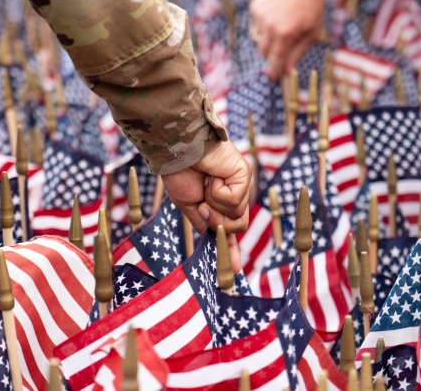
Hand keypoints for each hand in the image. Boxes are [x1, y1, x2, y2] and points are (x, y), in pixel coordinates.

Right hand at [161, 140, 250, 271]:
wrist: (176, 151)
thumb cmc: (179, 174)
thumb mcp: (190, 207)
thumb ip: (206, 225)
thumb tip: (220, 245)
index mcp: (220, 203)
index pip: (230, 229)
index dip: (232, 249)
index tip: (236, 270)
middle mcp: (234, 194)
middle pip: (236, 226)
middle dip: (217, 221)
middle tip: (203, 203)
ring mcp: (241, 184)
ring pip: (237, 215)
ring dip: (215, 205)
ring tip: (206, 184)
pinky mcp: (244, 174)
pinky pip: (234, 200)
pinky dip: (218, 192)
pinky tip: (212, 177)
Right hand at [249, 0, 327, 79]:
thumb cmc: (312, 9)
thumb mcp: (311, 33)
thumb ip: (298, 53)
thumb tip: (287, 72)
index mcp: (285, 34)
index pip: (275, 60)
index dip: (274, 71)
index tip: (273, 78)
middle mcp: (270, 26)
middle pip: (263, 52)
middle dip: (271, 53)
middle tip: (283, 46)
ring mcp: (260, 16)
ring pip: (258, 39)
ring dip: (268, 38)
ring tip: (282, 26)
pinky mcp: (255, 7)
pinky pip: (256, 25)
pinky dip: (264, 25)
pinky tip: (276, 15)